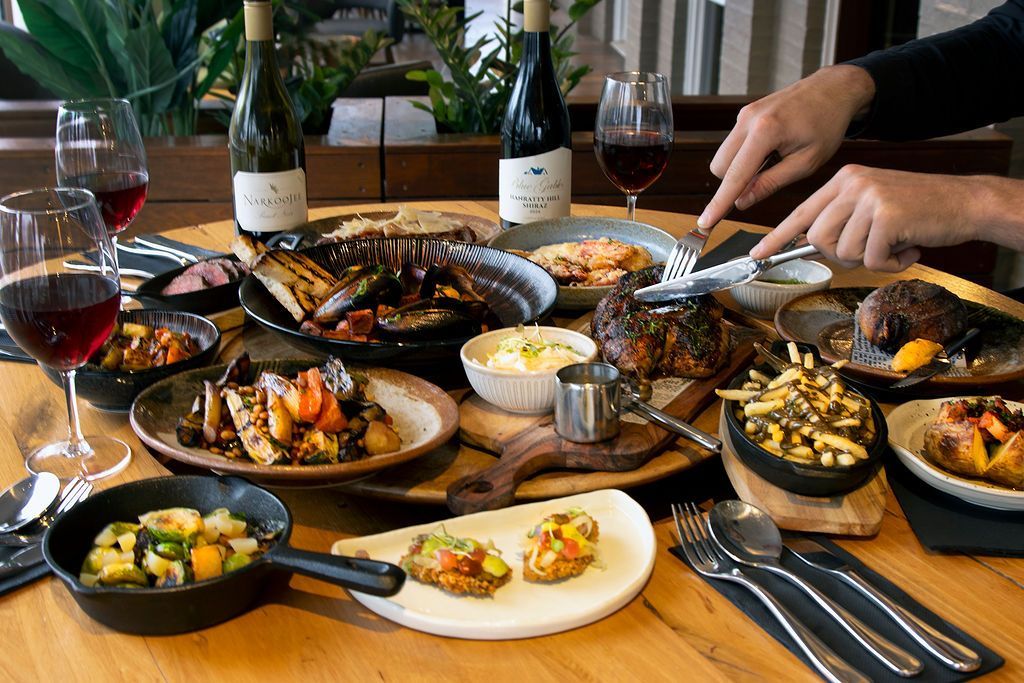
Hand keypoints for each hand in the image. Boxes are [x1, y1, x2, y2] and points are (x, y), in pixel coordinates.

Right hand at [698, 65, 874, 229]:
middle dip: (735, 183)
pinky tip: (772, 151)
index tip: (705, 222)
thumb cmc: (827, 124)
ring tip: (774, 162)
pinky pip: (733, 145)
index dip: (719, 203)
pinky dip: (745, 156)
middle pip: (721, 168)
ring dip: (740, 169)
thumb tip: (742, 201)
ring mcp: (744, 115)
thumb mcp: (806, 162)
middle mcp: (748, 120)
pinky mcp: (745, 114)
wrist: (834, 89)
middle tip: (765, 183)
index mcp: (766, 131)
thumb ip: (770, 183)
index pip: (735, 176)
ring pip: (724, 157)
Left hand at [748, 166, 997, 271]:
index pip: (801, 212)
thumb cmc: (919, 210)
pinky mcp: (886, 216)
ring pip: (842, 251)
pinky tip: (908, 246)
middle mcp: (852, 184)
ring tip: (894, 244)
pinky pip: (870, 258)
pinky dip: (890, 263)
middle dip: (841, 254)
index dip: (776, 237)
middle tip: (871, 249)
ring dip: (869, 259)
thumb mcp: (874, 204)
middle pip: (817, 238)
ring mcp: (868, 198)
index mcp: (845, 180)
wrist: (965, 202)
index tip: (757, 254)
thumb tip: (814, 245)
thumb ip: (844, 219)